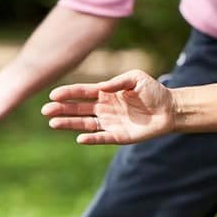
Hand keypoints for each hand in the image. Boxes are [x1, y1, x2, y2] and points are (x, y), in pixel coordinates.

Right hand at [42, 69, 176, 144]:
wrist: (170, 109)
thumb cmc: (153, 91)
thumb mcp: (136, 78)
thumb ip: (118, 81)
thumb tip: (101, 87)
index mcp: (105, 93)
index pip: (82, 93)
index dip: (67, 94)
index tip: (53, 95)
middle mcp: (104, 108)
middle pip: (78, 109)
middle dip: (61, 110)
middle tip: (46, 111)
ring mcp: (110, 123)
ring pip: (85, 124)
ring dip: (69, 124)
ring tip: (53, 123)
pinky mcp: (119, 136)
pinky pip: (102, 138)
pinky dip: (91, 138)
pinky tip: (80, 138)